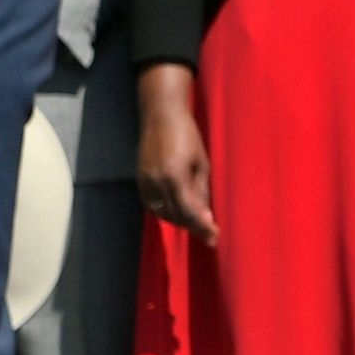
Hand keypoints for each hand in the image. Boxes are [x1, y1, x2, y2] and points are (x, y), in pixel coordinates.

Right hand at [136, 66, 214, 245]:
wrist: (161, 116)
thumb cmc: (187, 136)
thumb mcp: (202, 164)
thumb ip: (201, 191)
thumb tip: (205, 216)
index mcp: (175, 176)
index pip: (190, 212)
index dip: (203, 227)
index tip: (214, 238)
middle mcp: (157, 181)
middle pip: (175, 215)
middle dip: (193, 227)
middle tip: (209, 233)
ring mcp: (145, 181)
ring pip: (162, 213)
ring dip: (180, 221)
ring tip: (196, 222)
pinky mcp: (140, 179)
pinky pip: (152, 204)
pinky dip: (165, 212)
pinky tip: (178, 211)